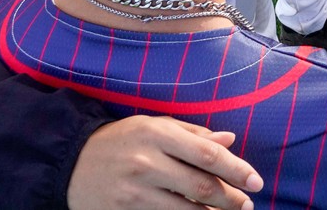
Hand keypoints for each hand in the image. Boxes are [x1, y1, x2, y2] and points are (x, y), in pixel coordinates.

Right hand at [69, 115, 262, 209]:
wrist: (70, 162)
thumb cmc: (121, 139)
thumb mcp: (154, 125)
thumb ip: (193, 133)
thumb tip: (230, 140)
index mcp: (157, 134)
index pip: (207, 154)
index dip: (236, 170)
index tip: (256, 182)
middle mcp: (146, 161)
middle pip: (200, 185)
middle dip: (230, 198)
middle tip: (247, 205)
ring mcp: (133, 191)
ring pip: (184, 209)